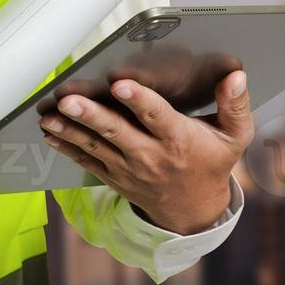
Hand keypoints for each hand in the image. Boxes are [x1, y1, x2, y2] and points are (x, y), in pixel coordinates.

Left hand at [40, 71, 253, 233]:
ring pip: (96, 147)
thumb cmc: (213, 163)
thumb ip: (235, 105)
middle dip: (91, 115)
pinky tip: (50, 133)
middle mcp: (151, 156)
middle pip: (117, 132)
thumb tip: (236, 75)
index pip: (157, 117)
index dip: (139, 101)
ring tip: (49, 116)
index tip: (120, 84)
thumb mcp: (235, 137)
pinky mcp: (115, 177)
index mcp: (179, 141)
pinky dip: (68, 148)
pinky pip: (88, 162)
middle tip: (69, 100)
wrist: (193, 209)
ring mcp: (130, 169)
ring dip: (70, 131)